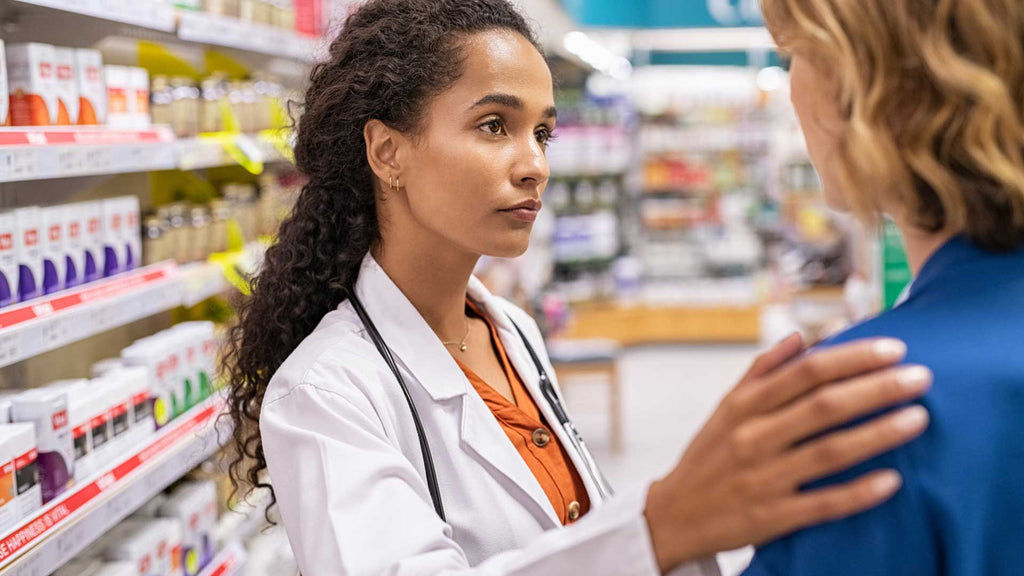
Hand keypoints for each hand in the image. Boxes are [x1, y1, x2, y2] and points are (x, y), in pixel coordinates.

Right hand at [644, 334, 930, 571]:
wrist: (673, 515)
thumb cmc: (708, 457)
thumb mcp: (725, 408)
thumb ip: (762, 372)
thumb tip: (801, 337)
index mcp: (743, 406)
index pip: (806, 372)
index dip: (852, 358)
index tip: (893, 349)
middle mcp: (753, 438)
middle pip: (824, 407)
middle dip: (877, 388)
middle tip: (921, 377)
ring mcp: (763, 478)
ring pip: (829, 452)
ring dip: (878, 433)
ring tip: (919, 418)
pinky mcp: (772, 517)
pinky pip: (823, 504)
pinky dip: (858, 492)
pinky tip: (892, 481)